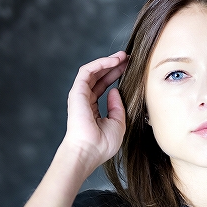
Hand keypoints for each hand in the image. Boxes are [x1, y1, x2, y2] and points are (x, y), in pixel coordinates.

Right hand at [62, 51, 128, 173]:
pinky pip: (87, 71)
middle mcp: (85, 101)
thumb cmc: (102, 144)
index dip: (115, 76)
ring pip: (93, 71)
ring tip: (123, 56)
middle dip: (113, 66)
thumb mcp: (118, 123)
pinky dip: (100, 64)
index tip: (129, 69)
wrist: (89, 151)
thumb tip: (115, 91)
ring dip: (108, 62)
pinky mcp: (77, 91)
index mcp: (93, 110)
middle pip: (99, 77)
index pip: (103, 87)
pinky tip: (114, 61)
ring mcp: (80, 95)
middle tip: (128, 58)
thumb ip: (117, 107)